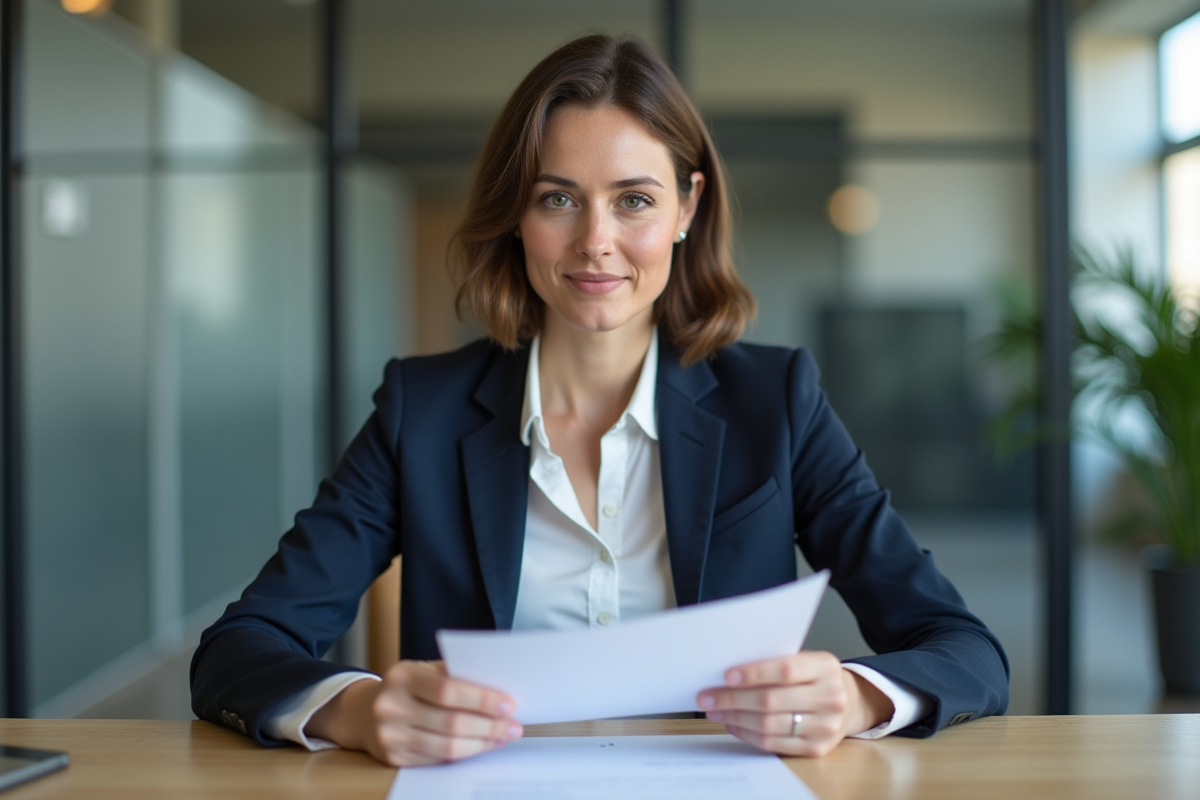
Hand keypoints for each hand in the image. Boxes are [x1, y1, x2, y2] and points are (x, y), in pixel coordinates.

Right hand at [306, 660, 522, 766]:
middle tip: (514, 726)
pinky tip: (481, 746)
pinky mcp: (394, 759)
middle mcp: (391, 706)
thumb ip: (454, 674)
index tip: (509, 704)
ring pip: (447, 747)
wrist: (362, 712)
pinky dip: (465, 754)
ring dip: (482, 744)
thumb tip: (499, 687)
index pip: (448, 690)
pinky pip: (438, 760)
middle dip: (489, 726)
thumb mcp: (423, 670)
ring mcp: (390, 736)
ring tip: (503, 737)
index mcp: (402, 676)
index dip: (481, 699)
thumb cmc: (406, 687)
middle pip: (451, 722)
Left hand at [696, 651, 893, 756]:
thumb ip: (775, 662)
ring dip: (735, 718)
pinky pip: (773, 744)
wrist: (850, 702)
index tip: (726, 675)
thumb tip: (728, 672)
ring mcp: (825, 726)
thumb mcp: (805, 659)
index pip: (785, 670)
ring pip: (769, 725)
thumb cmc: (816, 676)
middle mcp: (830, 697)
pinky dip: (747, 734)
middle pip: (771, 701)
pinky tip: (733, 724)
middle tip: (706, 697)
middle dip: (732, 699)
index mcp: (825, 667)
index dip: (753, 673)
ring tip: (714, 711)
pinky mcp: (817, 748)